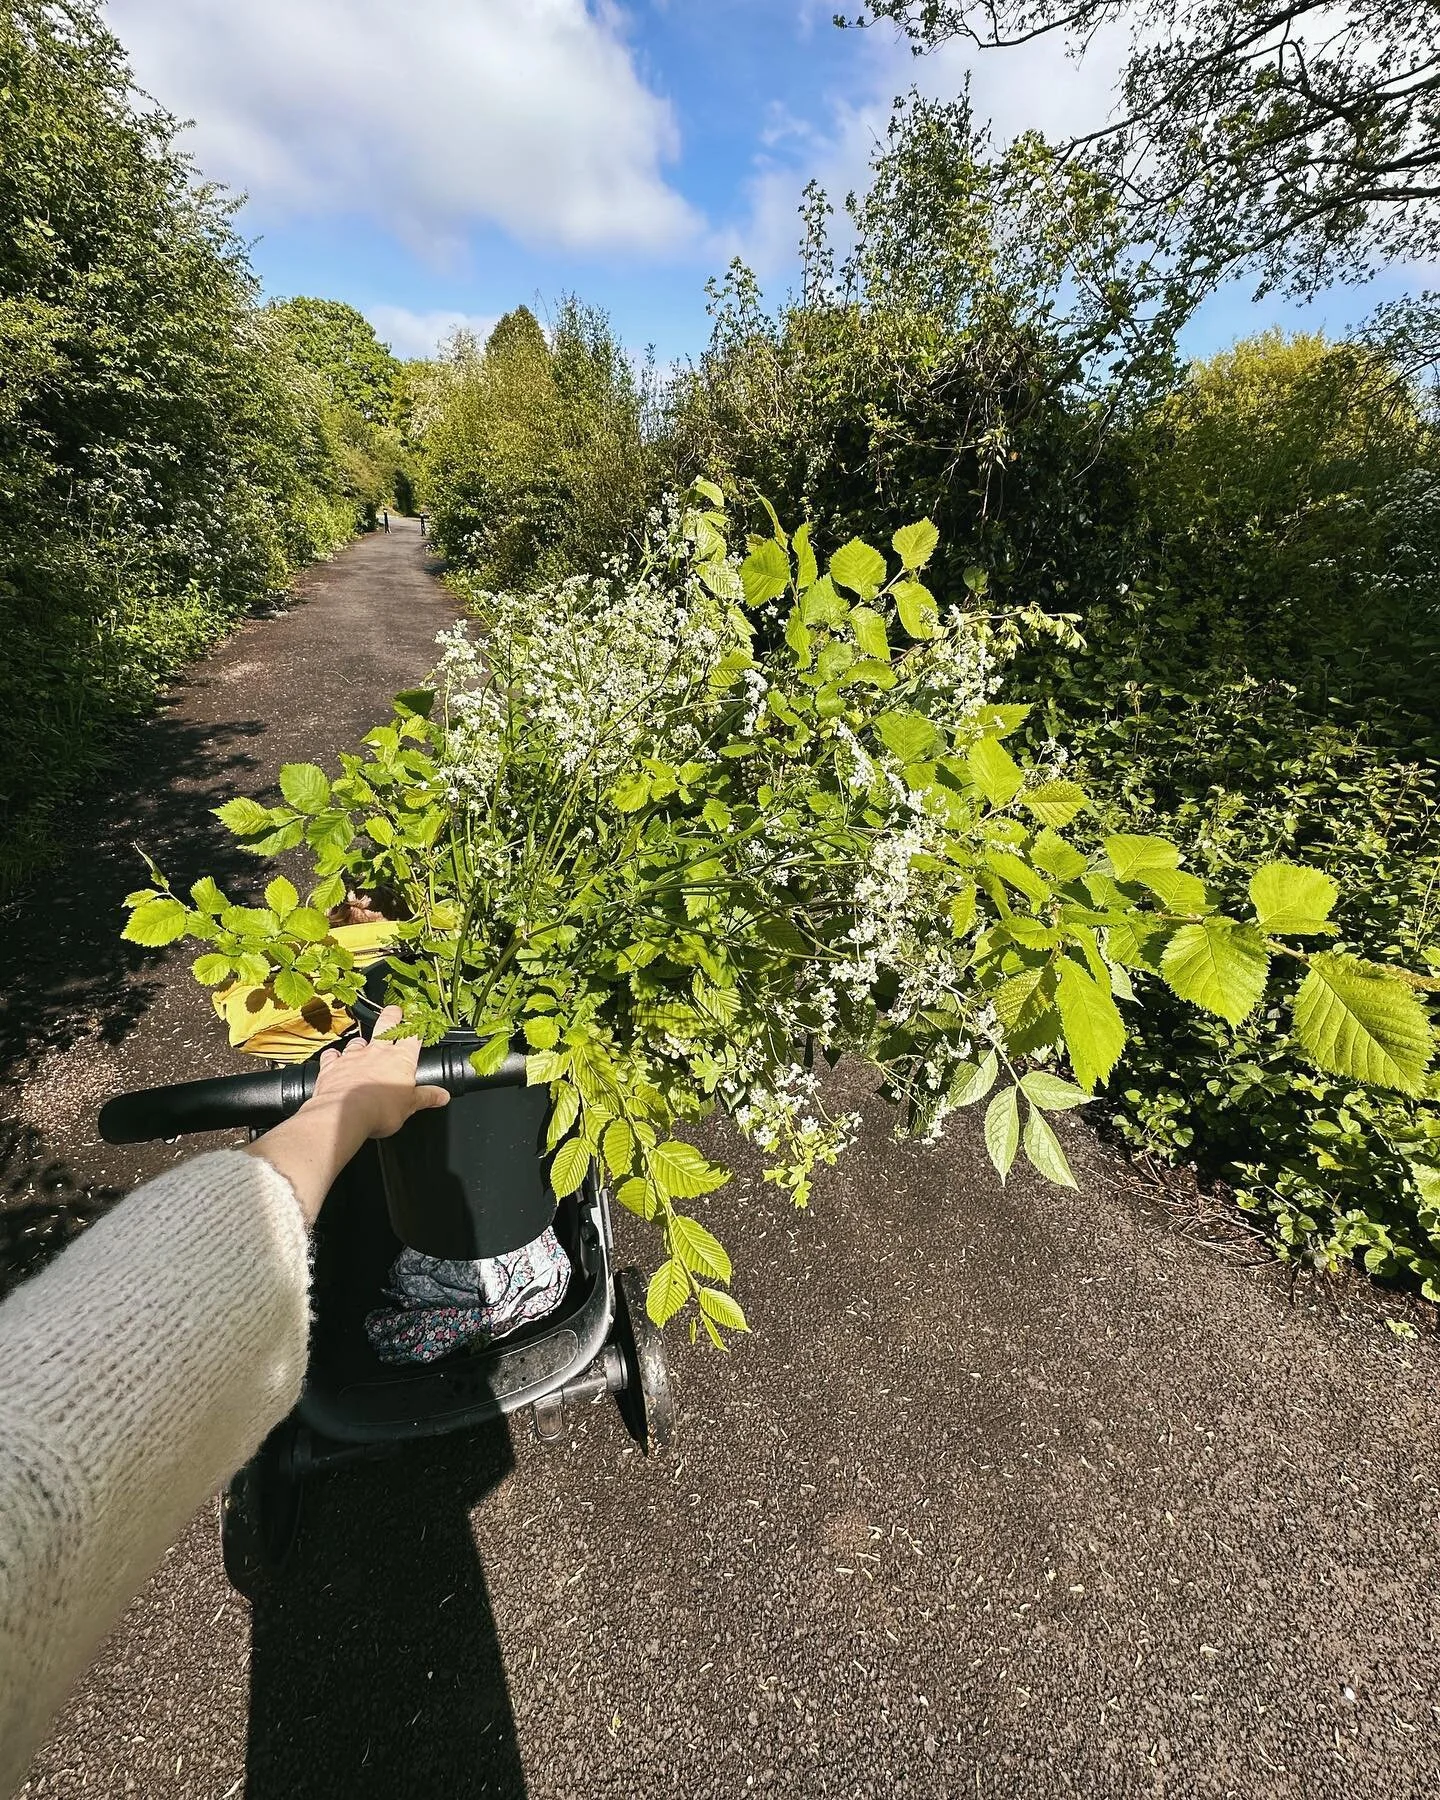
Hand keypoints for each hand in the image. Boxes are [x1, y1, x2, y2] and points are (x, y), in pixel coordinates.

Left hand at [311, 1005, 449, 1139]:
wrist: (345, 1112)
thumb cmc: (381, 1109)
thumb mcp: (410, 1106)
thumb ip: (426, 1097)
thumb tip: (443, 1095)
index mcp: (401, 1059)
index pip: (413, 1036)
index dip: (417, 1027)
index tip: (420, 1022)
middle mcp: (377, 1052)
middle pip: (386, 1025)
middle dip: (391, 1015)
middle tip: (394, 1010)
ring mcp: (353, 1056)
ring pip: (358, 1041)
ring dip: (361, 1043)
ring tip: (362, 1045)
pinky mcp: (332, 1066)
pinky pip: (332, 1055)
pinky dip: (334, 1056)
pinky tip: (334, 1058)